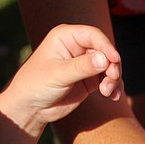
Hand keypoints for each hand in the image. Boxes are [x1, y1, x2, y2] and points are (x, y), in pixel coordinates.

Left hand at [1, 24, 121, 133]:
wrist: (30, 108)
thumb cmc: (36, 85)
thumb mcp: (58, 74)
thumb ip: (82, 66)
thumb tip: (105, 59)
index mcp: (66, 37)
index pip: (93, 35)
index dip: (106, 46)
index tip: (115, 60)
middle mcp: (77, 47)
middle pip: (105, 51)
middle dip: (112, 65)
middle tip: (111, 80)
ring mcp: (84, 63)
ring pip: (109, 65)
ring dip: (113, 78)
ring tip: (107, 92)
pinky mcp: (89, 79)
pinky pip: (108, 79)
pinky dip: (113, 86)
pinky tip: (113, 96)